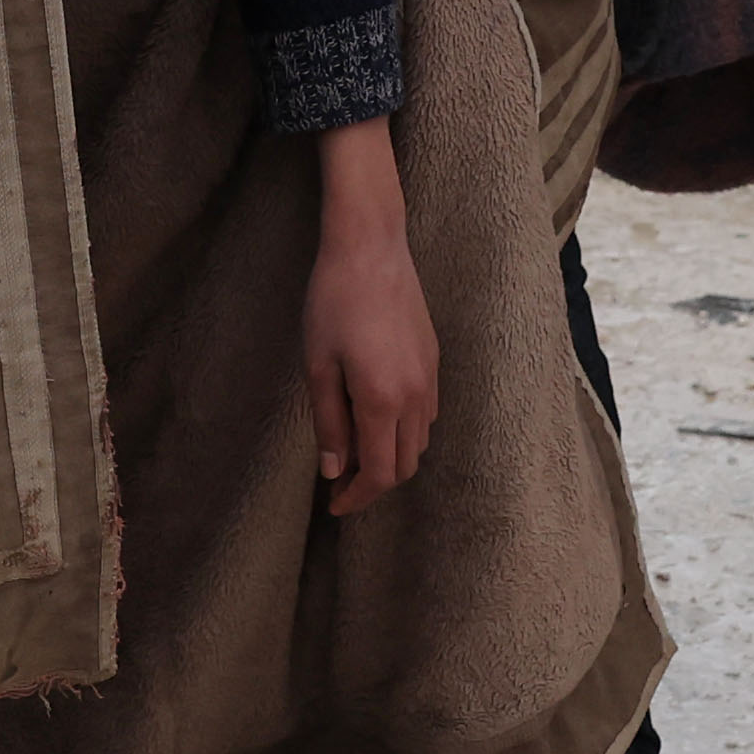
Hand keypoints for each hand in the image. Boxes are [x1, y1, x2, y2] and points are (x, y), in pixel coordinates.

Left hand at [302, 125, 438, 512]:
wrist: (370, 247)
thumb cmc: (333, 302)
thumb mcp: (318, 366)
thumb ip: (328, 422)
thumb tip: (333, 470)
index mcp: (382, 400)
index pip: (381, 473)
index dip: (359, 497)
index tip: (335, 506)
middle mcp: (415, 396)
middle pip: (406, 464)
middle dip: (375, 481)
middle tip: (341, 480)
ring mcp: (430, 377)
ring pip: (420, 441)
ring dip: (392, 456)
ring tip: (355, 449)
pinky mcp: (434, 360)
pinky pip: (427, 414)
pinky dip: (405, 431)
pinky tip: (376, 417)